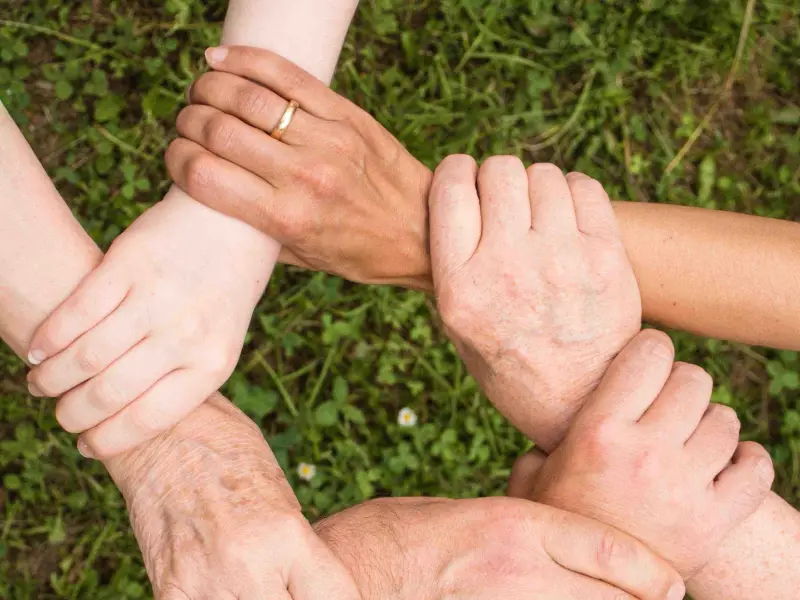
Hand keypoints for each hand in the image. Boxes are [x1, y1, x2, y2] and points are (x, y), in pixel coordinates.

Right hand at [26, 191, 274, 457]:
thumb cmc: (222, 291)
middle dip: (73, 415)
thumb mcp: (220, 341)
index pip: (149, 419)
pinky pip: (76, 313)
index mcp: (212, 363)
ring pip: (84, 357)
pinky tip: (38, 350)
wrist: (234, 221)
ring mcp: (156, 299)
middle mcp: (186, 335)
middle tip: (61, 416)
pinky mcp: (129, 265)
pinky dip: (48, 338)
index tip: (87, 446)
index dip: (108, 440)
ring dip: (51, 379)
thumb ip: (183, 377)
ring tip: (40, 385)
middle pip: (109, 393)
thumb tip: (129, 423)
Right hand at [108, 393, 361, 599]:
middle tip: (284, 582)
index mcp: (288, 532)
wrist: (167, 432)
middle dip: (292, 599)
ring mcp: (206, 580)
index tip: (324, 592)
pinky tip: (216, 584)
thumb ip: (296, 552)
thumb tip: (307, 590)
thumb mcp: (283, 498)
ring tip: (249, 581)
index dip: (336, 599)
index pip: (335, 599)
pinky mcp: (169, 588)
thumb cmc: (234, 453)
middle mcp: (250, 562)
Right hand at [164, 45, 433, 289]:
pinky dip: (245, 60)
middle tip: (187, 123)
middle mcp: (304, 176)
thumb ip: (252, 230)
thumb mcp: (300, 257)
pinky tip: (220, 61)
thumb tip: (207, 195)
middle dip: (188, 121)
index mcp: (286, 218)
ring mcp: (327, 139)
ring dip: (209, 87)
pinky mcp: (345, 113)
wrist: (421, 231)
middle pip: (218, 130)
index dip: (174, 159)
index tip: (175, 156)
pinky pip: (286, 74)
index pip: (202, 175)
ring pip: (247, 97)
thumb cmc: (357, 251)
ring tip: (201, 93)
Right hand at [315, 496, 684, 599]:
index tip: (672, 583)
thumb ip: (515, 526)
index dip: (651, 571)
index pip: (609, 548)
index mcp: (512, 523)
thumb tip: (558, 545)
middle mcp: (518, 570)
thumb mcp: (461, 511)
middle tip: (654, 598)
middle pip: (613, 595)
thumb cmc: (393, 534)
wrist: (339, 575)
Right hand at [428, 154, 640, 450]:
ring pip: (544, 174)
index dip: (455, 171)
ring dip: (536, 185)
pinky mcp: (606, 258)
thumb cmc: (511, 364)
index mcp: (461, 288)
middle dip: (496, 176)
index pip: (450, 188)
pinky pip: (586, 188)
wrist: (579, 404)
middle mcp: (508, 268)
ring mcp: (561, 261)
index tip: (463, 178)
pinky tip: (567, 216)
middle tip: (503, 199)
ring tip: (538, 214)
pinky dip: (573, 192)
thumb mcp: (457, 326)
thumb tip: (456, 195)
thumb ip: (452, 264)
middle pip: (499, 170)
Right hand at [508, 330, 774, 578]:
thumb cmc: (555, 524)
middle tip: (669, 401)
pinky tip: (725, 462)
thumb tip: (557, 398)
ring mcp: (684, 489)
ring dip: (709, 423)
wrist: (584, 590)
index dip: (652, 349)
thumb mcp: (534, 473)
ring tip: (690, 437)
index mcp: (598, 433)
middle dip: (682, 384)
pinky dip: (747, 460)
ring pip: (725, 421)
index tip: (648, 358)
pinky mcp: (714, 522)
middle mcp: (645, 455)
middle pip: (694, 381)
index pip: (650, 354)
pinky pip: (756, 469)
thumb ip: (549, 431)